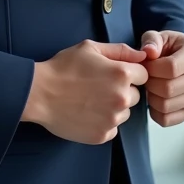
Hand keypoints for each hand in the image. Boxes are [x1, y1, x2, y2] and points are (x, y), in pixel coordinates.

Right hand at [22, 39, 148, 144]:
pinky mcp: (102, 135)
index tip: (114, 74)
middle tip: (99, 86)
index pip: (144, 75)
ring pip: (125, 113)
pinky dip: (104, 122)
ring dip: (114, 107)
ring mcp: (113, 119)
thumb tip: (144, 55)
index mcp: (122, 74)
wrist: (40, 93)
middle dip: (123, 90)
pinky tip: (87, 112)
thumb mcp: (90, 48)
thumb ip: (121, 50)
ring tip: (91, 100)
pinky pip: (113, 128)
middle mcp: (122, 98)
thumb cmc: (63, 68)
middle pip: (136, 95)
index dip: (130, 72)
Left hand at [140, 30, 183, 126]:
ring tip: (151, 85)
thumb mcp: (160, 37)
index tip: (145, 64)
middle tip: (146, 77)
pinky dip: (154, 111)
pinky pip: (166, 119)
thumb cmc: (169, 47)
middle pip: (168, 89)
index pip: (171, 67)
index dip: (151, 68)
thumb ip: (152, 40)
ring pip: (166, 105)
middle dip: (150, 83)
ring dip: (150, 97)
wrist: (182, 60)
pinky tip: (155, 98)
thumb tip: (149, 52)